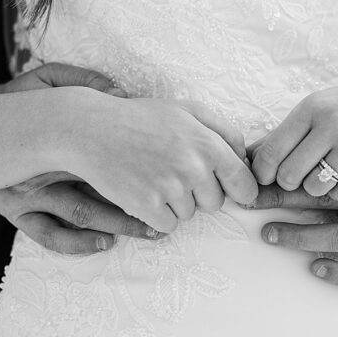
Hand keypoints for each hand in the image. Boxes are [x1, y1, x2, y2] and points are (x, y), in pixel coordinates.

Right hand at [0, 63, 157, 254]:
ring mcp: (29, 194)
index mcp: (57, 136)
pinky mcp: (15, 213)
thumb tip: (120, 91)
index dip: (140, 167)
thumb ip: (82, 81)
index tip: (172, 175)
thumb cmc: (19, 101)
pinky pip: (46, 234)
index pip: (104, 153)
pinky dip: (76, 243)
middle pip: (98, 188)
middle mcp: (44, 168)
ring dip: (117, 225)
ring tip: (150, 232)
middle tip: (169, 216)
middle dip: (136, 207)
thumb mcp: (47, 80)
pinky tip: (103, 244)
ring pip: (79, 215)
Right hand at [65, 92, 258, 234]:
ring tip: (154, 175)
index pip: (245, 185)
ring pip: (190, 215)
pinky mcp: (145, 206)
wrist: (92, 129)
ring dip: (176, 203)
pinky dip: (157, 215)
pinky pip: (168, 226)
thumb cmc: (143, 119)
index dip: (239, 190)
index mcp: (208, 145)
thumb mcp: (188, 111)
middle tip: (174, 171)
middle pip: (215, 203)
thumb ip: (225, 131)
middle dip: (200, 193)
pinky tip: (144, 191)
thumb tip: (245, 158)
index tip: (230, 190)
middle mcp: (193, 168)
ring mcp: (169, 189)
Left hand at [244, 149, 337, 287]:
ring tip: (270, 234)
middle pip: (327, 197)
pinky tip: (316, 267)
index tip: (248, 181)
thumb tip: (248, 154)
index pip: (317, 166)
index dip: (277, 176)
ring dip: (303, 236)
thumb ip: (301, 147)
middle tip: (248, 204)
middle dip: (281, 200)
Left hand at [249, 67, 337, 202]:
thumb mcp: (321, 108)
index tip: (268, 179)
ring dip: (318, 189)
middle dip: (291, 185)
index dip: (263, 174)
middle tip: (301, 180)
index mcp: (312, 107)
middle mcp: (333, 122)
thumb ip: (286, 133)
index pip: (270, 152)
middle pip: (290, 176)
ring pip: (316, 188)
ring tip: (329, 175)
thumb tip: (245, 159)